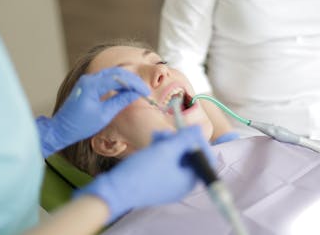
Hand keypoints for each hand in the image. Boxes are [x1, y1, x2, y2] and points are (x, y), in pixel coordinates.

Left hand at [37, 67, 149, 157]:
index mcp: (92, 85)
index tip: (146, 92)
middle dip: (132, 80)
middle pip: (117, 72)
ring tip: (137, 90)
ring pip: (112, 73)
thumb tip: (136, 94)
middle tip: (144, 90)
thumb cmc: (81, 125)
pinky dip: (118, 82)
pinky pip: (106, 78)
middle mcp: (89, 78)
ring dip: (126, 80)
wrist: (61, 129)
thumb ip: (121, 101)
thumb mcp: (104, 115)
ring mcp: (87, 80)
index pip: (119, 78)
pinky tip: (126, 90)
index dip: (135, 84)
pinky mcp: (87, 84)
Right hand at [76, 126, 214, 221]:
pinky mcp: (158, 182)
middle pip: (189, 156)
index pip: (204, 158)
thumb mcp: (166, 150)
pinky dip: (161, 152)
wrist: (115, 190)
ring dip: (168, 144)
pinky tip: (151, 145)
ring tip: (155, 137)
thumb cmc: (142, 172)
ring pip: (176, 158)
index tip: (186, 129)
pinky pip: (166, 164)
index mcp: (189, 181)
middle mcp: (182, 185)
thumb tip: (199, 128)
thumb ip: (185, 138)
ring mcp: (169, 184)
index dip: (197, 141)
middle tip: (165, 133)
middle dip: (178, 141)